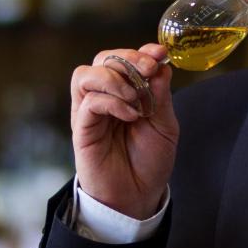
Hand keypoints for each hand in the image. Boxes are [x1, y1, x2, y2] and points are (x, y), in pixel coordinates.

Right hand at [70, 44, 177, 219]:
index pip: (124, 58)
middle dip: (127, 59)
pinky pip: (88, 102)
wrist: (138, 196)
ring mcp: (90, 112)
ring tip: (135, 97)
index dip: (141, 51)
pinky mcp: (82, 129)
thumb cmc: (149, 161)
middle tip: (148, 70)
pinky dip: (111, 101)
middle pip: (102, 59)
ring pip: (86, 74)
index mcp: (124, 92)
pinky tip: (130, 115)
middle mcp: (103, 97)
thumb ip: (160, 96)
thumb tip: (161, 65)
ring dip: (114, 78)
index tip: (160, 53)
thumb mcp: (164, 125)